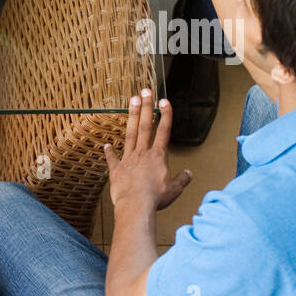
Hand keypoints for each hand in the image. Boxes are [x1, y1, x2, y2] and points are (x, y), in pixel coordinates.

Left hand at [105, 90, 191, 211]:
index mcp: (158, 157)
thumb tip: (189, 173)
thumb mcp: (174, 190)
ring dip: (131, 116)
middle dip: (146, 107)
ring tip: (132, 100)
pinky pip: (113, 159)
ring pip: (130, 133)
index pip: (163, 131)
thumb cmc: (156, 198)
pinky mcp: (117, 169)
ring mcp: (128, 159)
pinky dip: (110, 153)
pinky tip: (106, 145)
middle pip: (145, 126)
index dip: (165, 115)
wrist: (135, 205)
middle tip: (145, 90)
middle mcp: (143, 153)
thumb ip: (182, 180)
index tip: (164, 100)